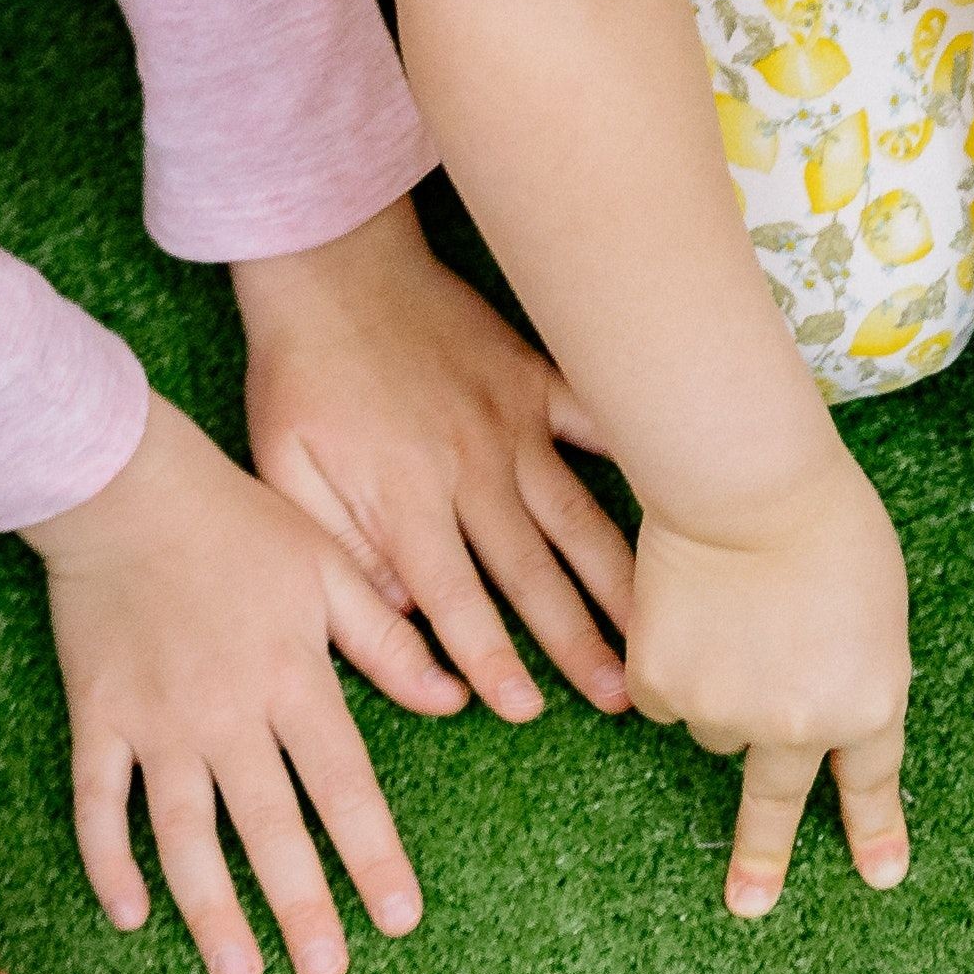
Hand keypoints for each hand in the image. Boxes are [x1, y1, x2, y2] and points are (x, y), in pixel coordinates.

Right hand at [29, 403, 438, 973]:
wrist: (122, 483)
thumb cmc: (236, 521)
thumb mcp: (329, 568)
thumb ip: (390, 643)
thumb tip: (456, 701)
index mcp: (293, 678)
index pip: (344, 785)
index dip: (372, 855)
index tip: (398, 918)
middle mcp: (227, 713)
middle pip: (268, 828)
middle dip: (300, 906)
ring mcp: (156, 721)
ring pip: (184, 834)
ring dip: (211, 910)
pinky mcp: (96, 717)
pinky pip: (98, 801)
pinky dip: (107, 859)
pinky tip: (129, 915)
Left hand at [236, 199, 639, 732]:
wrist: (329, 263)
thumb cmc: (300, 375)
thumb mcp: (285, 469)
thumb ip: (340, 549)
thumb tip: (403, 616)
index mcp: (403, 498)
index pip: (453, 599)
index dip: (489, 659)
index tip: (525, 709)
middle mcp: (471, 469)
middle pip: (532, 572)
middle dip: (577, 642)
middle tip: (621, 698)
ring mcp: (513, 424)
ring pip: (577, 516)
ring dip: (619, 580)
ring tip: (659, 629)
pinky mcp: (535, 381)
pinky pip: (598, 422)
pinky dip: (641, 456)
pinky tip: (688, 496)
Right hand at [627, 459, 909, 917]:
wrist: (746, 487)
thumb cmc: (827, 524)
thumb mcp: (875, 607)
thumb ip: (852, 670)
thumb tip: (814, 708)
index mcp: (868, 704)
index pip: (871, 782)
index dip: (875, 831)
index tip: (881, 878)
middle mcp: (797, 727)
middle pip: (775, 801)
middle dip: (764, 858)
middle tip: (750, 906)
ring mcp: (725, 714)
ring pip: (715, 724)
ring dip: (720, 686)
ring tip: (732, 612)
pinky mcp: (663, 689)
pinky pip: (665, 695)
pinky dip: (672, 661)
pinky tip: (689, 609)